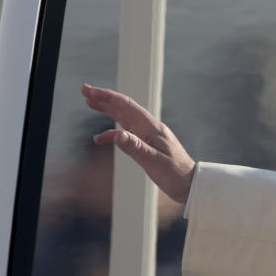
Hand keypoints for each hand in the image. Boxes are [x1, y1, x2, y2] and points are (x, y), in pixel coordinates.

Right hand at [82, 84, 195, 203]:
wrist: (190, 185)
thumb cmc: (175, 175)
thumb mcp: (153, 162)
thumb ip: (135, 147)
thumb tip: (116, 134)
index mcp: (152, 128)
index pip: (126, 106)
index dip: (107, 97)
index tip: (90, 91)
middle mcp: (151, 128)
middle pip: (124, 108)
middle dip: (104, 98)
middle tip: (85, 90)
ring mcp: (150, 135)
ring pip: (125, 118)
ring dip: (107, 110)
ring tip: (90, 103)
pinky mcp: (149, 144)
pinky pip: (128, 132)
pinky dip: (113, 132)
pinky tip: (101, 137)